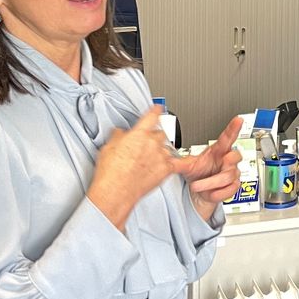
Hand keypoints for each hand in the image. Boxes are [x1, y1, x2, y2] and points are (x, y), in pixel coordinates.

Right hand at [88, 104, 185, 230]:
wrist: (116, 191)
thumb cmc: (111, 172)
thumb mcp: (108, 146)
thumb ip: (118, 136)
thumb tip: (121, 133)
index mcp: (139, 133)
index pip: (152, 115)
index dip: (156, 110)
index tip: (159, 107)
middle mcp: (153, 142)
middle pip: (160, 133)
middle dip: (154, 137)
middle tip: (145, 146)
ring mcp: (161, 156)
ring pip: (168, 147)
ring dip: (162, 151)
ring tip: (149, 161)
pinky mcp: (166, 169)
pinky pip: (181, 163)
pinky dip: (185, 161)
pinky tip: (189, 160)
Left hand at [178, 115, 245, 221]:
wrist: (199, 191)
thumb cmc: (197, 174)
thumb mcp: (187, 165)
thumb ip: (177, 161)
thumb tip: (163, 156)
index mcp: (217, 151)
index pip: (227, 138)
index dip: (233, 128)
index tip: (238, 119)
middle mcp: (227, 160)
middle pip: (235, 156)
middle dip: (228, 160)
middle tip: (222, 162)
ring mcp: (232, 173)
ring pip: (228, 176)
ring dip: (210, 183)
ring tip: (197, 186)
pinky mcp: (233, 185)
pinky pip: (230, 189)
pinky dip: (217, 193)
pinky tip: (210, 193)